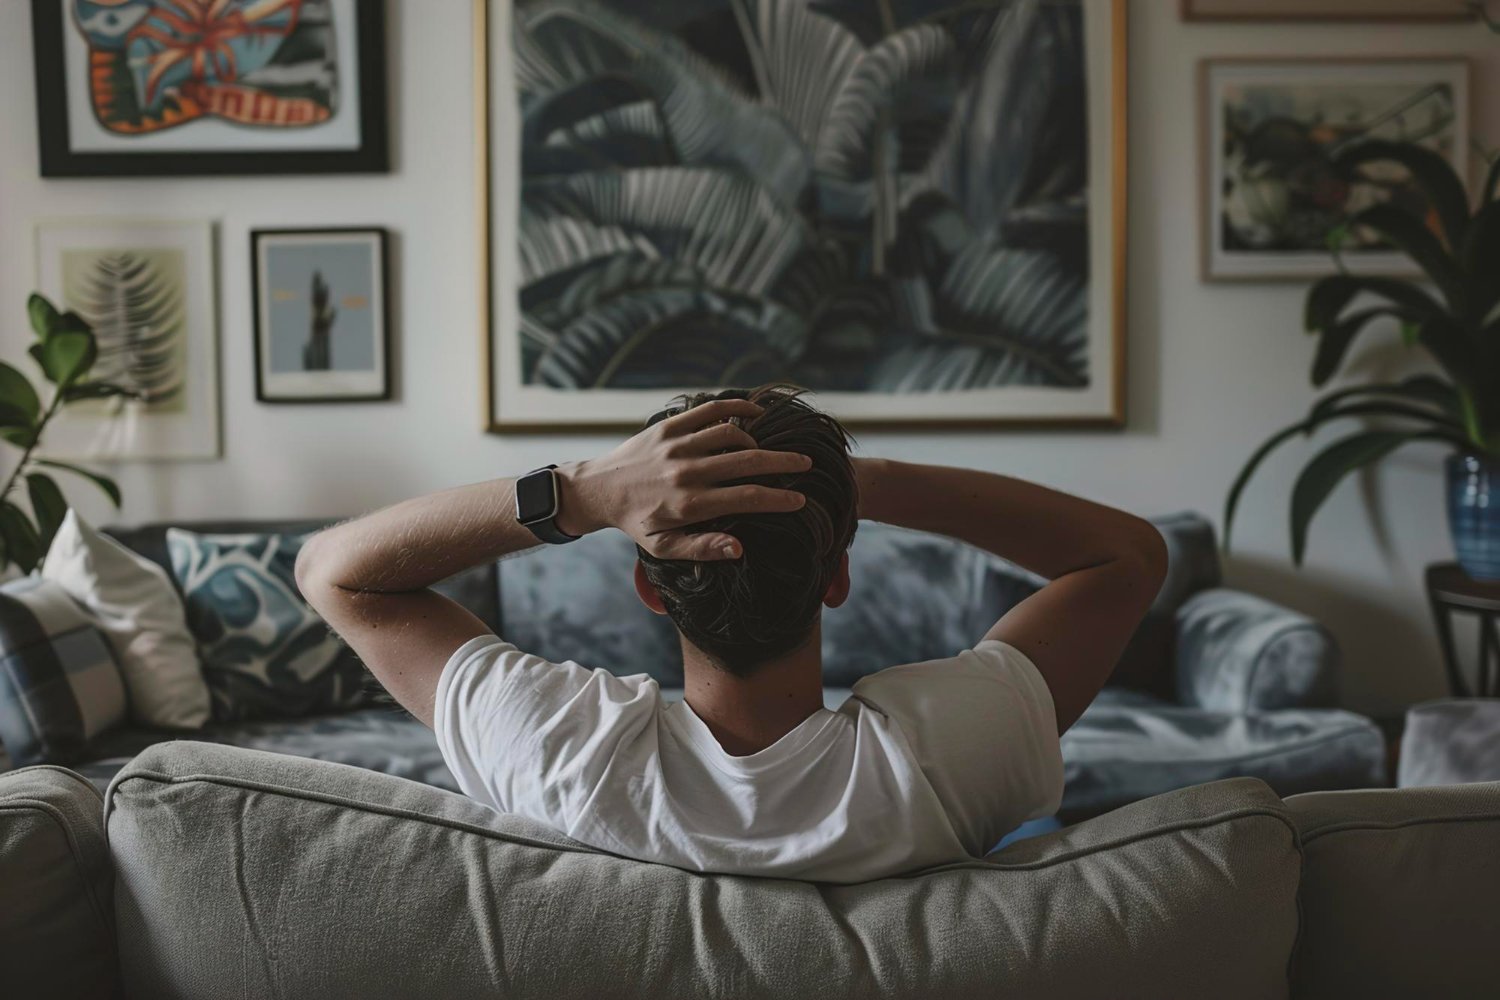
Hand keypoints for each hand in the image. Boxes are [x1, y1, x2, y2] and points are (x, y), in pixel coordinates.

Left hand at [555, 398, 810, 559]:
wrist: (600, 489)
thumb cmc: (637, 523)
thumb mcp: (664, 547)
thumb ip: (702, 548)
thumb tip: (739, 549)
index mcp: (688, 505)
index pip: (745, 498)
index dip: (777, 499)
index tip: (800, 500)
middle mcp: (685, 472)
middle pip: (746, 462)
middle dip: (782, 464)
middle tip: (806, 465)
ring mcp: (677, 445)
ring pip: (731, 434)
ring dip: (758, 441)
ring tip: (772, 451)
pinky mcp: (669, 426)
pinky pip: (709, 411)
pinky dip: (736, 408)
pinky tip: (756, 413)